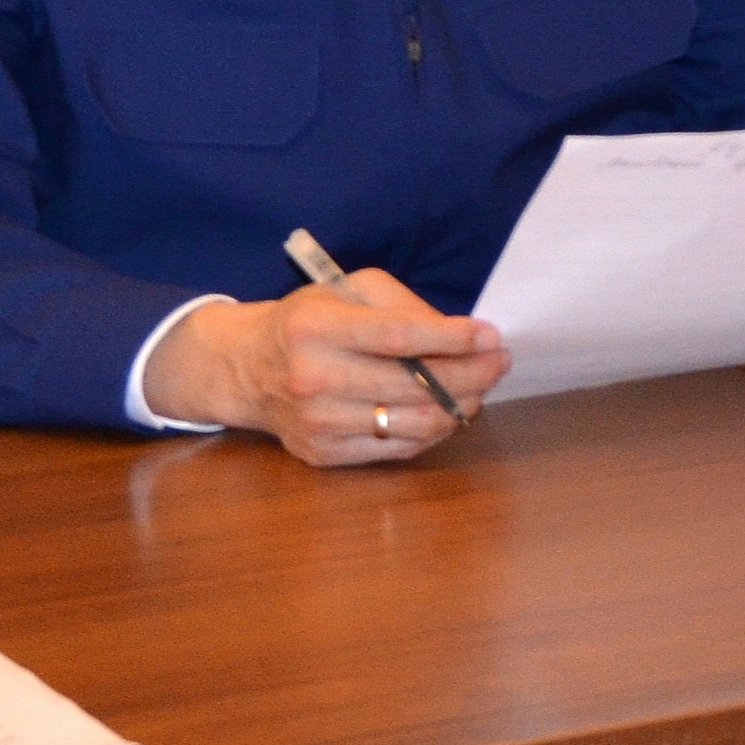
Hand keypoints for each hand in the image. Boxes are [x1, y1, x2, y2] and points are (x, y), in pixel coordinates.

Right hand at [145, 268, 508, 464]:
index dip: (452, 339)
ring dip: (460, 406)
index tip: (491, 335)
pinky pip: (398, 449)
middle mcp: (313, 378)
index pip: (398, 337)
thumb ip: (401, 306)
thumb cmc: (305, 321)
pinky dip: (432, 431)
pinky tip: (448, 411)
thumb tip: (459, 335)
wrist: (244, 368)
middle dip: (471, 374)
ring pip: (412, 424)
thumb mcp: (344, 290)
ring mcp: (317, 423)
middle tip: (499, 361)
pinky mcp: (323, 454)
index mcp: (317, 327)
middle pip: (413, 385)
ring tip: (481, 387)